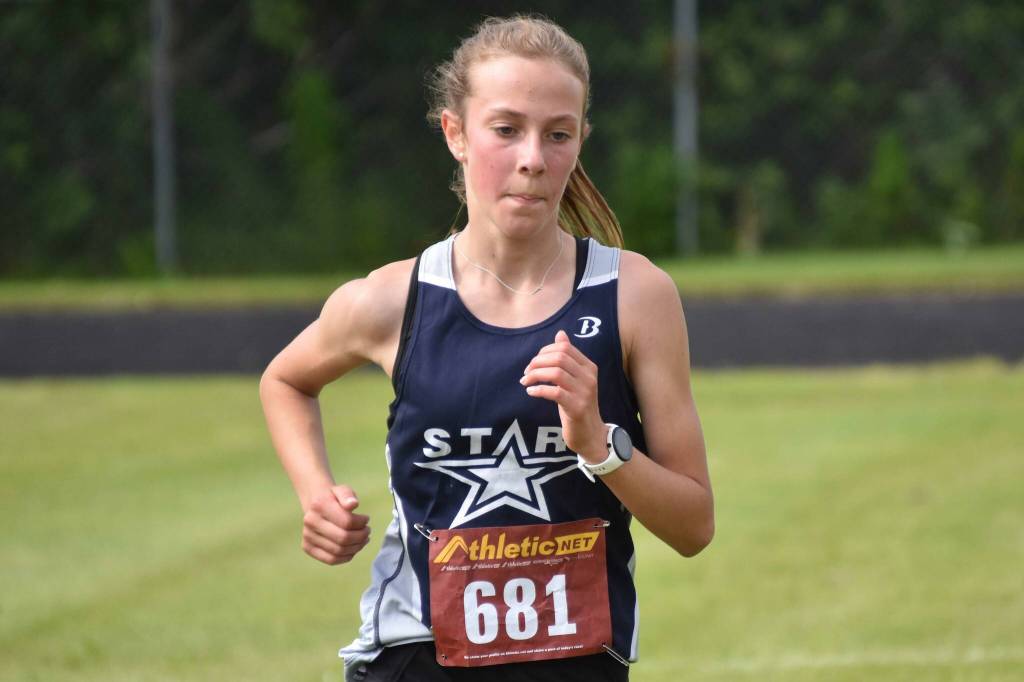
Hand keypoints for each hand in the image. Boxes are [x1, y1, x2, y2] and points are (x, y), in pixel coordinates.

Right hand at [301, 484, 370, 564]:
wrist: (316, 505)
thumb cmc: (333, 498)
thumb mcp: (342, 490)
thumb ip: (348, 495)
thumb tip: (353, 504)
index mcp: (319, 505)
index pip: (347, 521)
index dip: (361, 523)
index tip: (366, 519)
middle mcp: (310, 522)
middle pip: (343, 538)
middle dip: (361, 536)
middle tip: (367, 531)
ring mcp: (307, 536)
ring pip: (338, 551)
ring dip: (356, 547)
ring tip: (363, 539)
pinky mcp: (308, 548)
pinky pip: (331, 559)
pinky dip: (346, 557)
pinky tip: (354, 548)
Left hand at [521, 330, 606, 461]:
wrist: (590, 434)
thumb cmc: (577, 404)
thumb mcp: (574, 379)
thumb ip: (568, 357)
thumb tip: (560, 334)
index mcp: (589, 367)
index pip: (564, 348)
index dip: (544, 351)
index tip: (533, 363)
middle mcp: (589, 377)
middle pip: (559, 358)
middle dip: (537, 362)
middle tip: (526, 372)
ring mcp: (584, 392)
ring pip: (556, 373)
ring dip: (535, 375)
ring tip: (525, 381)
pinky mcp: (577, 408)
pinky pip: (554, 392)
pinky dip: (539, 390)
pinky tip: (531, 392)